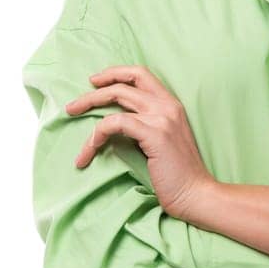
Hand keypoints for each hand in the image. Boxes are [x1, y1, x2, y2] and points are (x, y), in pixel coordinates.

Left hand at [67, 64, 216, 220]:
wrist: (196, 194)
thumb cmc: (178, 175)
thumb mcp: (163, 141)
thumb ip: (147, 126)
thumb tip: (116, 123)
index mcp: (172, 104)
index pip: (141, 74)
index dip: (116, 73)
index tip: (95, 81)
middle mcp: (168, 105)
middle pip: (125, 83)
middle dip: (95, 90)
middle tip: (73, 105)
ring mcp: (162, 118)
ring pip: (117, 96)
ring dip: (89, 104)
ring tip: (72, 118)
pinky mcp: (154, 134)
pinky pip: (115, 123)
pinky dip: (96, 134)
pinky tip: (89, 149)